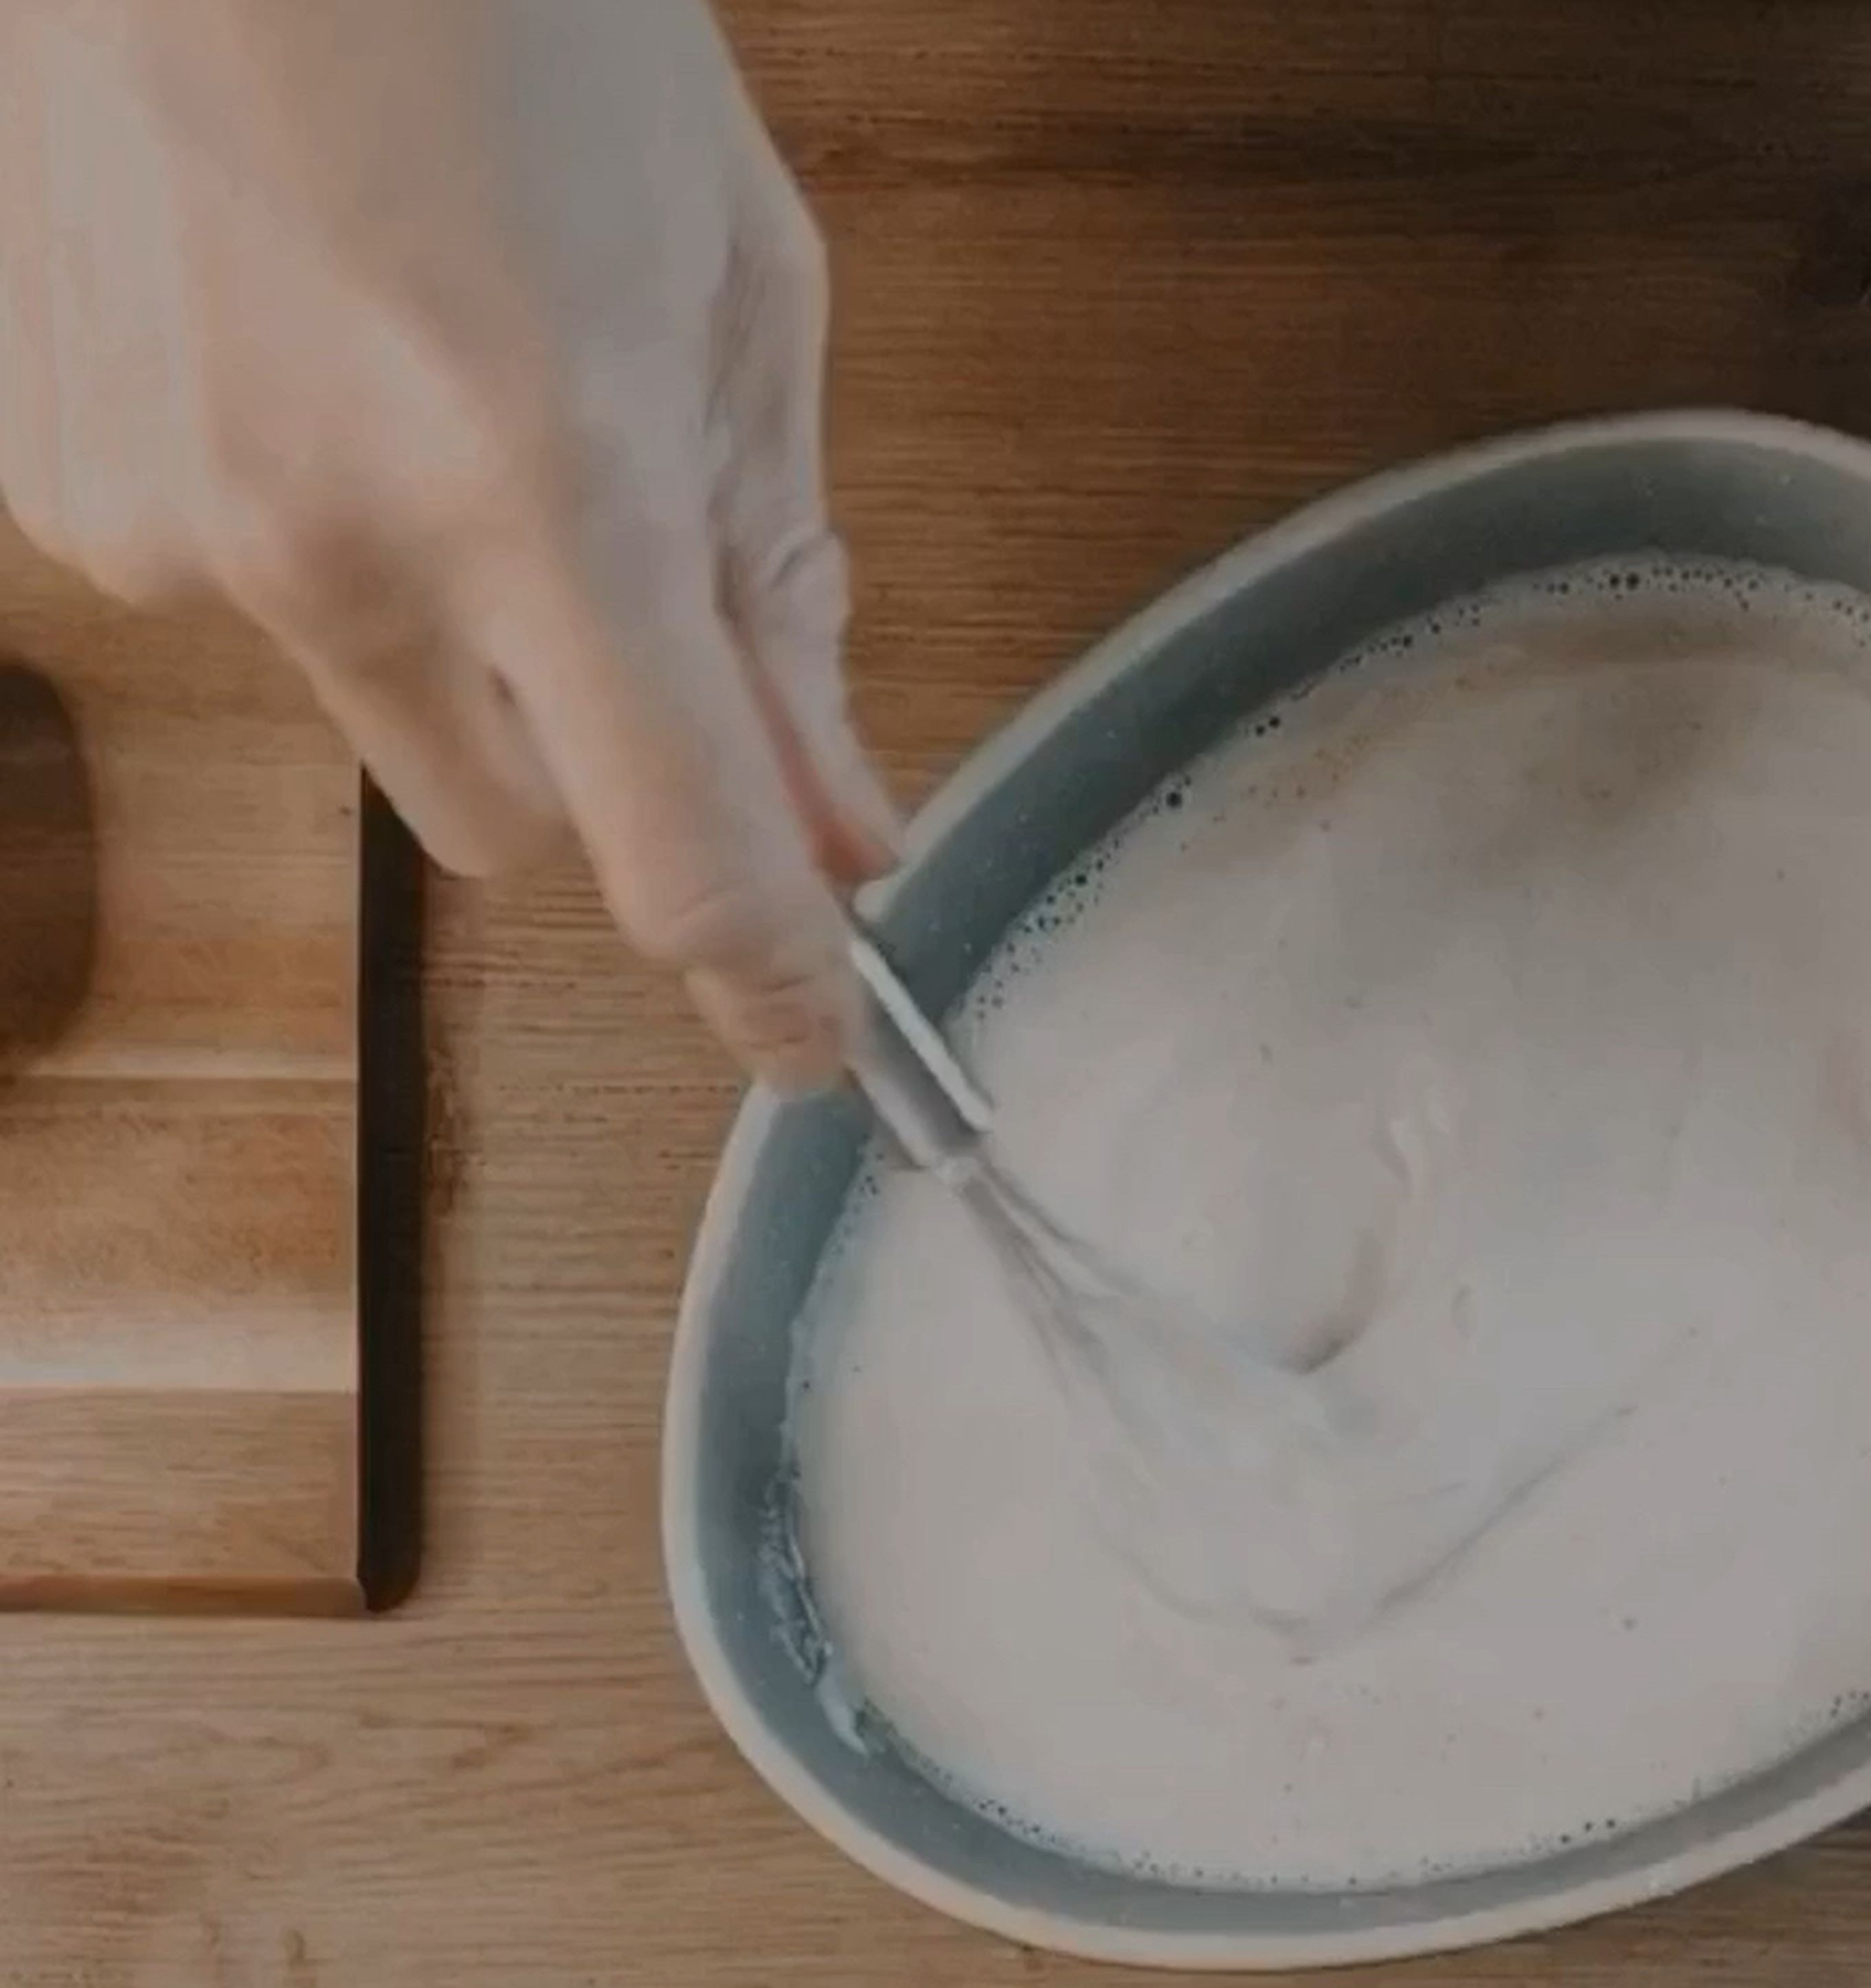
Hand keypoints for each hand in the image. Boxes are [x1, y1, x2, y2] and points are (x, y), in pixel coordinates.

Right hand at [0, 0, 891, 1084]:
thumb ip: (783, 597)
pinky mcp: (60, 480)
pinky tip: (317, 356)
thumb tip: (837, 821)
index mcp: (549, 487)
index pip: (685, 866)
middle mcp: (334, 541)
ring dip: (452, 632)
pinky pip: (241, 599)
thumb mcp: (737, 299)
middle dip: (601, 754)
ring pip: (383, 713)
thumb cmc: (518, 13)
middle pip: (524, 825)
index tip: (815, 1046)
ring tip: (447, 397)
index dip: (770, 989)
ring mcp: (168, 517)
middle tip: (618, 575)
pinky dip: (311, 530)